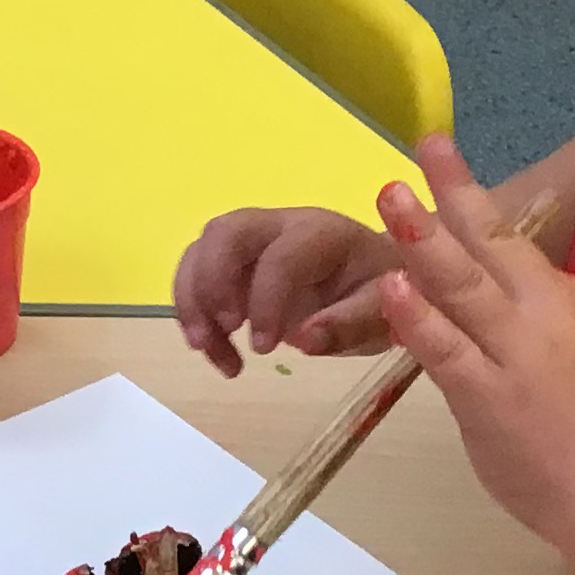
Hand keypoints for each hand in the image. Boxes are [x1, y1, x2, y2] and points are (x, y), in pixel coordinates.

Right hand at [173, 204, 404, 375]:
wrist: (375, 280)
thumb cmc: (380, 294)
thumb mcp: (382, 313)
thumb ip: (350, 325)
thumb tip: (304, 340)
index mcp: (322, 232)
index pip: (281, 256)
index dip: (265, 300)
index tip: (264, 349)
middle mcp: (280, 225)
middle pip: (225, 232)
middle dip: (211, 282)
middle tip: (223, 331)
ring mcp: (252, 240)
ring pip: (201, 249)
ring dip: (192, 299)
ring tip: (206, 348)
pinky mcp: (234, 261)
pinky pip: (196, 273)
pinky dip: (192, 310)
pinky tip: (212, 348)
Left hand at [375, 137, 574, 565]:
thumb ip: (533, 321)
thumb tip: (490, 292)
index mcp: (569, 299)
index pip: (511, 242)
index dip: (471, 200)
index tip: (441, 157)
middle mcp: (544, 314)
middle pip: (490, 244)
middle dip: (452, 192)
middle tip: (421, 148)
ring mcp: (515, 355)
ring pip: (463, 286)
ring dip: (423, 239)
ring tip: (390, 196)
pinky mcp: (488, 399)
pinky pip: (445, 351)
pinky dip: (417, 318)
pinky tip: (392, 288)